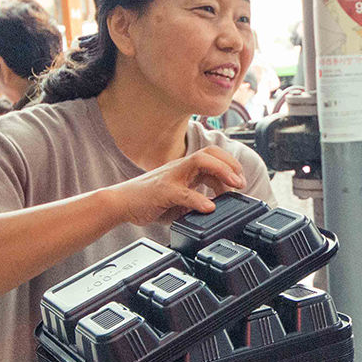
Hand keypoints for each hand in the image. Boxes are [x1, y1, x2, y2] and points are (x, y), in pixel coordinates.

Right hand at [107, 146, 247, 226]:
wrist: (120, 203)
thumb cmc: (147, 201)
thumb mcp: (178, 202)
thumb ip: (195, 202)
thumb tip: (215, 209)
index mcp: (185, 169)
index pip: (212, 158)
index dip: (230, 167)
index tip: (239, 184)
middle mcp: (180, 168)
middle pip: (210, 152)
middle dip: (230, 164)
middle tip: (241, 182)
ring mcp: (171, 177)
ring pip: (200, 162)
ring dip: (222, 172)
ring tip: (234, 187)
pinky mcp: (162, 191)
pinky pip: (184, 192)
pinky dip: (199, 199)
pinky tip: (209, 207)